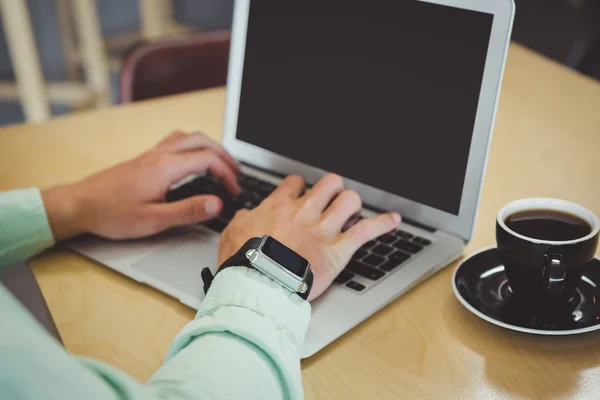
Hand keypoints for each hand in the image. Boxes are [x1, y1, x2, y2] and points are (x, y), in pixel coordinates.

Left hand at [42, 131, 240, 240]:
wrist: (78, 205)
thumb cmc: (111, 213)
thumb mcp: (154, 220)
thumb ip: (188, 211)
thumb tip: (216, 203)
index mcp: (166, 167)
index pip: (208, 160)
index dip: (227, 173)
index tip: (234, 190)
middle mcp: (160, 155)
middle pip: (201, 141)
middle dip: (224, 154)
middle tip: (236, 172)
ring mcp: (150, 155)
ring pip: (188, 137)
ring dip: (208, 146)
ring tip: (219, 162)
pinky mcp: (143, 159)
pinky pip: (175, 142)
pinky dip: (192, 146)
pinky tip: (190, 161)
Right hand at [218, 174, 400, 300]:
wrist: (257, 283)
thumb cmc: (243, 261)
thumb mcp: (232, 232)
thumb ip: (246, 218)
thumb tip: (250, 215)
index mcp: (279, 206)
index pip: (295, 183)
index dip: (301, 186)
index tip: (301, 193)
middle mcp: (304, 212)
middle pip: (328, 183)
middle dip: (332, 188)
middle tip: (330, 199)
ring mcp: (323, 230)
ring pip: (349, 200)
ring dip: (351, 204)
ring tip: (350, 212)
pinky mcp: (338, 251)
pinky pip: (366, 231)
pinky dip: (383, 224)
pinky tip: (394, 219)